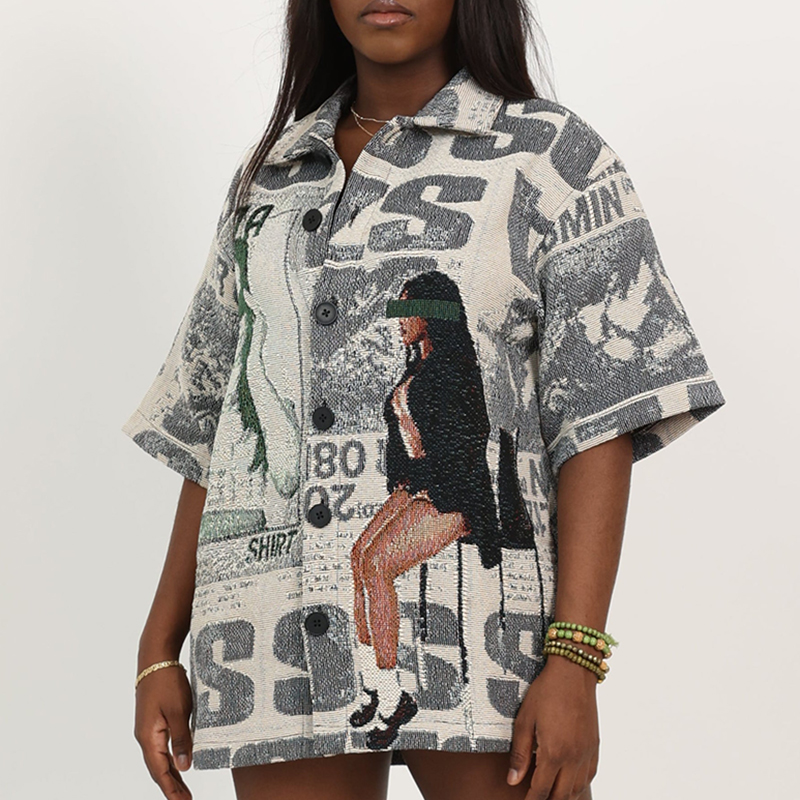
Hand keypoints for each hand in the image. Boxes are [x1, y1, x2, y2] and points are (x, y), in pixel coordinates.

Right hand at [134, 663, 193, 798]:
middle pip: (157, 768)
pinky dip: (170, 758)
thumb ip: (181, 739)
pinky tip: (179, 761)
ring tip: (183, 788)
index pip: (160, 771)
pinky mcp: (153, 720)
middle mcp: (144, 736)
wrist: (155, 659)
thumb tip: (184, 767)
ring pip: (159, 758)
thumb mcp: (178, 711)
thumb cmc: (167, 682)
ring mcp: (148, 728)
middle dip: (171, 786)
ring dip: (171, 773)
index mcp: (148, 737)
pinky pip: (161, 746)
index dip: (171, 789)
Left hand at [507, 656, 599, 798]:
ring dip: (563, 796)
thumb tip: (512, 781)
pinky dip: (579, 785)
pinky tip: (569, 782)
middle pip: (561, 796)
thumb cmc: (546, 692)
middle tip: (535, 798)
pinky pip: (589, 776)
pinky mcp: (594, 746)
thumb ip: (520, 753)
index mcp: (553, 753)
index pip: (542, 791)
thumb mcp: (525, 720)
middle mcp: (573, 758)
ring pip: (577, 789)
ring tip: (550, 794)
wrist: (573, 672)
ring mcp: (586, 753)